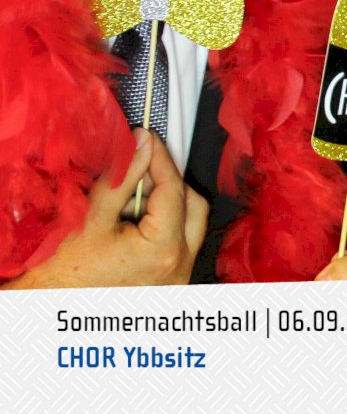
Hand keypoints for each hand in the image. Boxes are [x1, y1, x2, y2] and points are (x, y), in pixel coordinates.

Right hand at [6, 128, 206, 287]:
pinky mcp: (172, 283)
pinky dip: (162, 226)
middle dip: (167, 184)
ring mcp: (178, 278)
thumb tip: (142, 145)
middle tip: (138, 172)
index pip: (174, 190)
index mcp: (163, 250)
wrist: (54, 306)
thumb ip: (123, 177)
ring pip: (189, 225)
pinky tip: (131, 226)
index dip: (161, 159)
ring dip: (164, 206)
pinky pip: (180, 243)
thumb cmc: (67, 273)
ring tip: (126, 209)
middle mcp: (180, 267)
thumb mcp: (94, 218)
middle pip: (192, 205)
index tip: (149, 140)